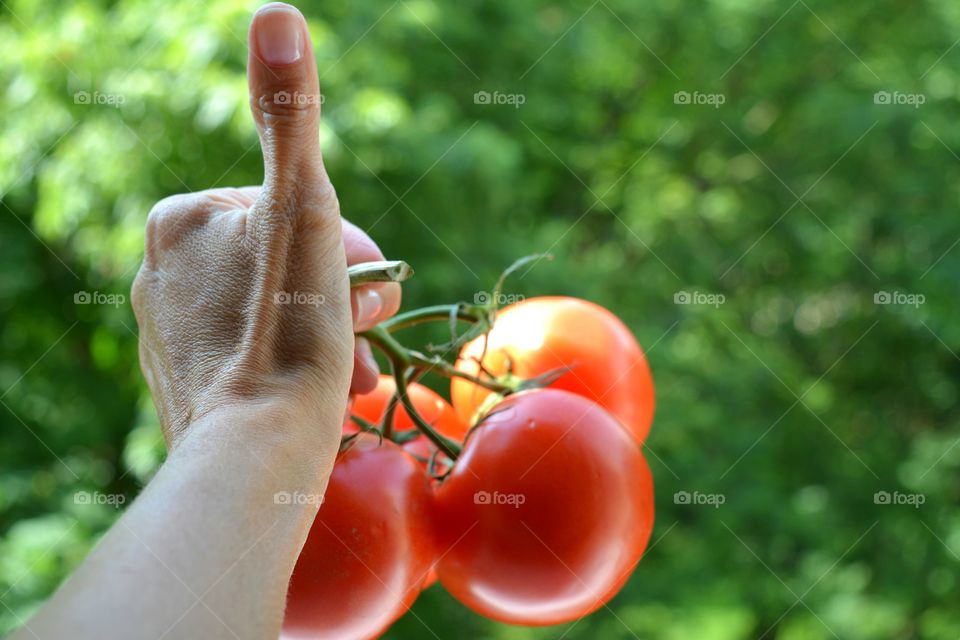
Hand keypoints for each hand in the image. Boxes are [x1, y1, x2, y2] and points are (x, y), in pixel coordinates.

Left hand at [131, 2, 395, 449]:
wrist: (260, 447)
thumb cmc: (292, 323)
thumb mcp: (304, 204)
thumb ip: (289, 112)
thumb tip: (275, 15)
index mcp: (184, 218)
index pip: (289, 210)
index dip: (350, 246)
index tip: (374, 287)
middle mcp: (160, 270)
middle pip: (282, 263)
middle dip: (339, 291)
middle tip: (370, 326)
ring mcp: (167, 333)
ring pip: (273, 312)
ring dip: (327, 331)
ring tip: (354, 370)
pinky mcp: (183, 386)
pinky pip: (255, 356)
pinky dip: (296, 366)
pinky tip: (323, 392)